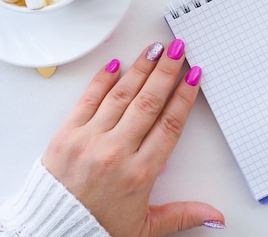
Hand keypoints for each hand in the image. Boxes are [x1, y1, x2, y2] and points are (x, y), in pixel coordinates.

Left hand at [41, 40, 224, 236]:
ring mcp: (90, 140)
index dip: (184, 97)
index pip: (170, 125)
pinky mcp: (66, 135)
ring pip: (121, 95)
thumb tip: (217, 218)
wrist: (50, 235)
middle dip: (166, 72)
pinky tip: (116, 64)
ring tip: (154, 49)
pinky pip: (87, 100)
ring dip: (140, 69)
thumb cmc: (97, 230)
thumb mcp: (146, 227)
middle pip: (149, 102)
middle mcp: (116, 151)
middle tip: (177, 49)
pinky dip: (102, 80)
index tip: (193, 76)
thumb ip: (183, 216)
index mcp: (140, 173)